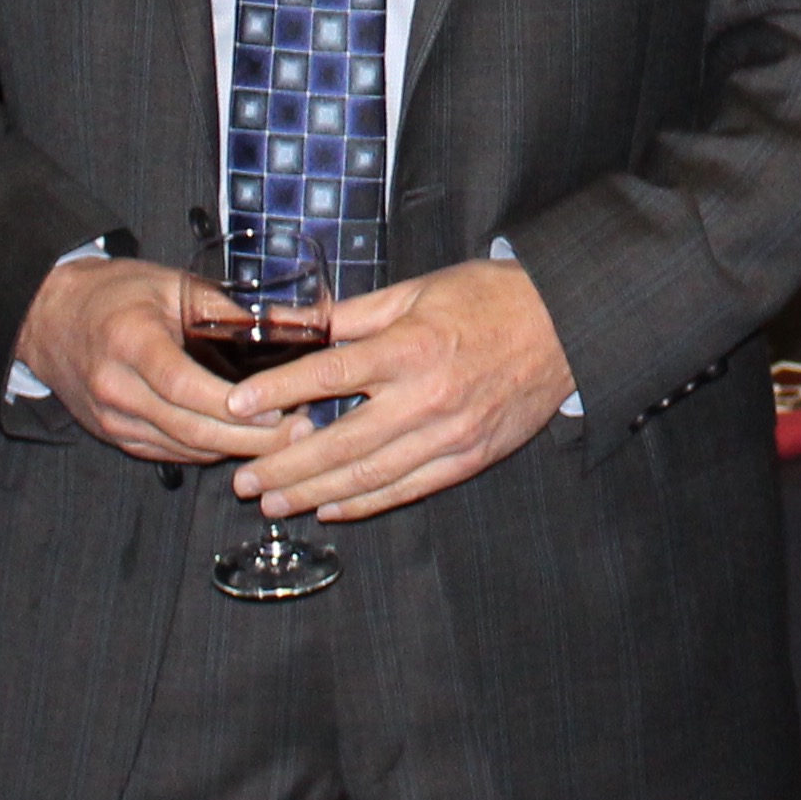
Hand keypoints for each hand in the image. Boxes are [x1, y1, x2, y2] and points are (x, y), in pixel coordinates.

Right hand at [13, 254, 293, 466]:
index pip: (183, 384)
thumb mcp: (168, 284)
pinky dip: (209, 450)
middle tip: (298, 433)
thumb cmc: (114, 293)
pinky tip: (242, 441)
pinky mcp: (115, 435)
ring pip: (183, 447)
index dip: (233, 405)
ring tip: (283, 440)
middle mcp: (115, 386)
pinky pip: (169, 453)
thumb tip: (290, 323)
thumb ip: (224, 307)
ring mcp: (112, 418)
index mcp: (129, 341)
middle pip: (188, 427)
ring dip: (236, 450)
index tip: (278, 409)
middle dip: (250, 439)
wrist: (49, 318)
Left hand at [227, 260, 574, 520]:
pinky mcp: (469, 457)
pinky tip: (331, 508)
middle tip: (244, 480)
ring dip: (314, 493)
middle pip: (341, 442)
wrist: (564, 324)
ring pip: (369, 475)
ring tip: (274, 503)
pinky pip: (407, 489)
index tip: (236, 406)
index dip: (278, 391)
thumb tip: (299, 325)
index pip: (329, 374)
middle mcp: (426, 397)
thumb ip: (356, 315)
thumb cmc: (488, 299)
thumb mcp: (418, 290)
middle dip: (285, 465)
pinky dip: (365, 502)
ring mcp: (449, 434)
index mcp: (410, 347)